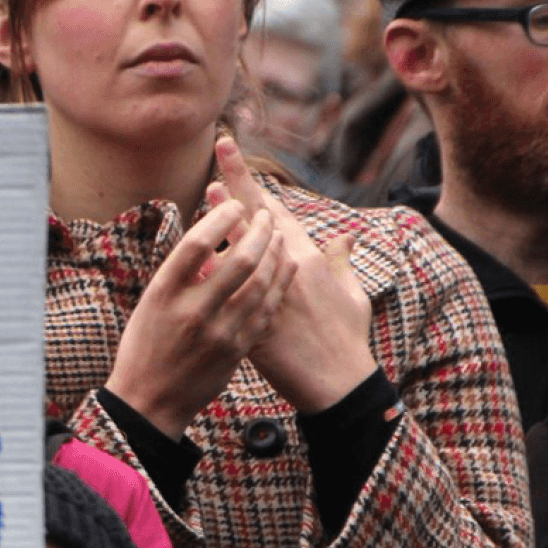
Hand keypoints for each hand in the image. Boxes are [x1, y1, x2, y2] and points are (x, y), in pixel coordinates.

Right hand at [103, 200, 292, 439]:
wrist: (150, 401)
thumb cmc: (146, 344)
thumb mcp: (151, 303)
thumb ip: (180, 272)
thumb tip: (209, 232)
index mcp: (164, 293)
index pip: (198, 243)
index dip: (221, 217)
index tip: (234, 204)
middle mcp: (193, 311)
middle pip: (239, 260)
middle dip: (258, 230)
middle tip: (264, 215)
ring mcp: (219, 333)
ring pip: (260, 283)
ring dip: (274, 253)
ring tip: (277, 234)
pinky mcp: (237, 350)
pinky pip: (266, 309)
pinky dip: (279, 282)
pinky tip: (286, 265)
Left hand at [211, 138, 377, 413]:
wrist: (338, 384)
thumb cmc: (348, 339)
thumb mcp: (354, 295)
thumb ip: (343, 262)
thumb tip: (347, 235)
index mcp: (309, 260)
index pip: (277, 212)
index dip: (254, 187)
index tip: (235, 164)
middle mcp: (287, 270)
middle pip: (254, 222)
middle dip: (235, 192)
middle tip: (216, 163)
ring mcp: (267, 294)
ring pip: (237, 252)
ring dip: (220, 225)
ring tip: (207, 199)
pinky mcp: (250, 320)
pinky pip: (225, 294)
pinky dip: (210, 275)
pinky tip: (194, 258)